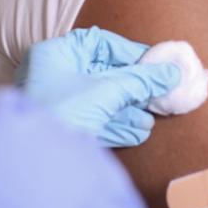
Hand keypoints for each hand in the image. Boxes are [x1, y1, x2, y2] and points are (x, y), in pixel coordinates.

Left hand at [15, 27, 179, 146]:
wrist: (35, 164)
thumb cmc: (61, 113)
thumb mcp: (106, 91)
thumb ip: (140, 81)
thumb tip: (171, 73)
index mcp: (55, 55)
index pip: (98, 43)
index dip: (129, 52)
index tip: (155, 62)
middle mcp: (53, 75)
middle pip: (102, 73)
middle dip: (133, 86)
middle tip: (158, 91)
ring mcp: (56, 103)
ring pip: (100, 100)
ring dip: (128, 109)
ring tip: (151, 118)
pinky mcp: (62, 128)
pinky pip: (94, 121)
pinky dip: (116, 125)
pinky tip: (138, 132)